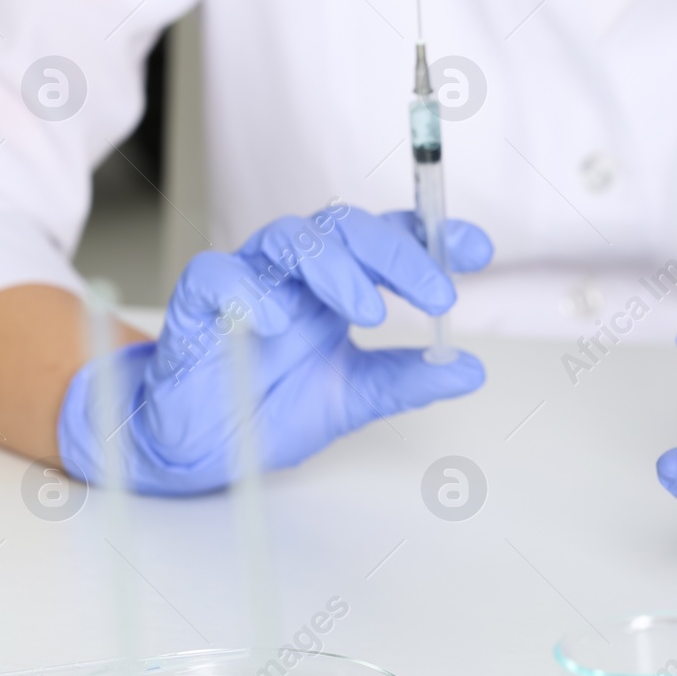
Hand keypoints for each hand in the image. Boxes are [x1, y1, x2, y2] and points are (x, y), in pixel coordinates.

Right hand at [58, 203, 491, 494]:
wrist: (200, 448)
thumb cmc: (270, 407)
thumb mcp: (353, 397)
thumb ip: (407, 380)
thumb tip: (471, 370)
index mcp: (337, 284)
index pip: (387, 238)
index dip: (431, 234)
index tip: (479, 251)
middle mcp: (296, 274)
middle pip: (346, 227)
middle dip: (398, 254)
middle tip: (437, 296)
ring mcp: (247, 282)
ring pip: (291, 237)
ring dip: (338, 268)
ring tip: (370, 313)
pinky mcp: (196, 306)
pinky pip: (216, 274)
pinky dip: (248, 291)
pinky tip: (276, 323)